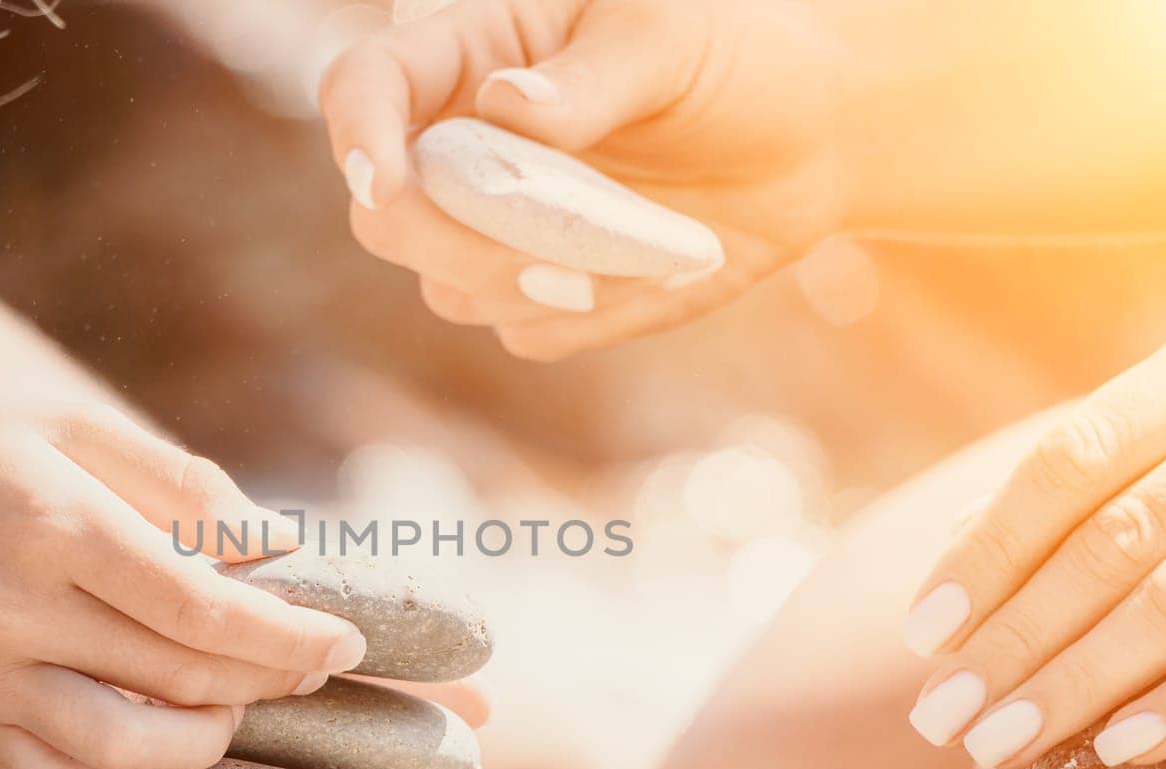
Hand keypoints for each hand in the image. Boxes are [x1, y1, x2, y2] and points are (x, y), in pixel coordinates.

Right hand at [0, 397, 367, 768]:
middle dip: (268, 680)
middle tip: (308, 666)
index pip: (198, 603)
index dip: (286, 633)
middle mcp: (14, 607)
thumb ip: (179, 482)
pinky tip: (161, 750)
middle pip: (177, 677)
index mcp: (54, 520)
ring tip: (234, 709)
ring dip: (205, 743)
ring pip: (123, 750)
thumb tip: (280, 544)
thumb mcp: (71, 427)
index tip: (345, 641)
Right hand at [320, 0, 848, 358]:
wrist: (809, 140)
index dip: (356, 134)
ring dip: (534, 285)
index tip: (386, 181)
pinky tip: (661, 267)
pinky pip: (524, 332)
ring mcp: (493, 232)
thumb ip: (590, 77)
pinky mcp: (538, 296)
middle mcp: (462, 151)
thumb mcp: (670, 38)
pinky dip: (588, 314)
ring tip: (647, 245)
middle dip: (451, 244)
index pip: (364, 88)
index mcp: (472, 55)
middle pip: (385, 219)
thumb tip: (508, 109)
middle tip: (556, 253)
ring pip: (448, 290)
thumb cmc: (732, 59)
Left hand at [904, 324, 1165, 768]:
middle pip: (1115, 538)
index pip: (1073, 458)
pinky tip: (1115, 748)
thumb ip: (1086, 481)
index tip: (920, 635)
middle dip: (1014, 636)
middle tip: (939, 716)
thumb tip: (962, 539)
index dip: (990, 547)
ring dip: (1077, 680)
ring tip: (996, 741)